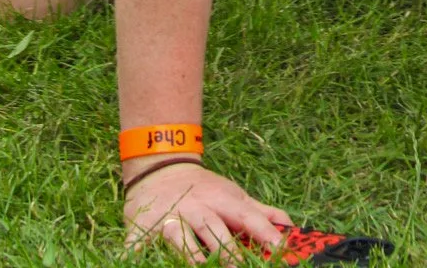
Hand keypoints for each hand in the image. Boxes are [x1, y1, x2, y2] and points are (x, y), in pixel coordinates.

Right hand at [124, 163, 290, 258]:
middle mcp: (197, 208)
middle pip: (214, 233)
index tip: (280, 250)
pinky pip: (137, 245)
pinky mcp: (141, 229)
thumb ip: (260, 214)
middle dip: (228, 255)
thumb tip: (291, 226)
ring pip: (181, 241)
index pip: (247, 218)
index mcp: (222, 202)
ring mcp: (168, 218)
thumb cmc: (204, 191)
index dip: (265, 233)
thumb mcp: (233, 196)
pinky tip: (137, 261)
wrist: (160, 168)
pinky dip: (136, 255)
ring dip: (192, 258)